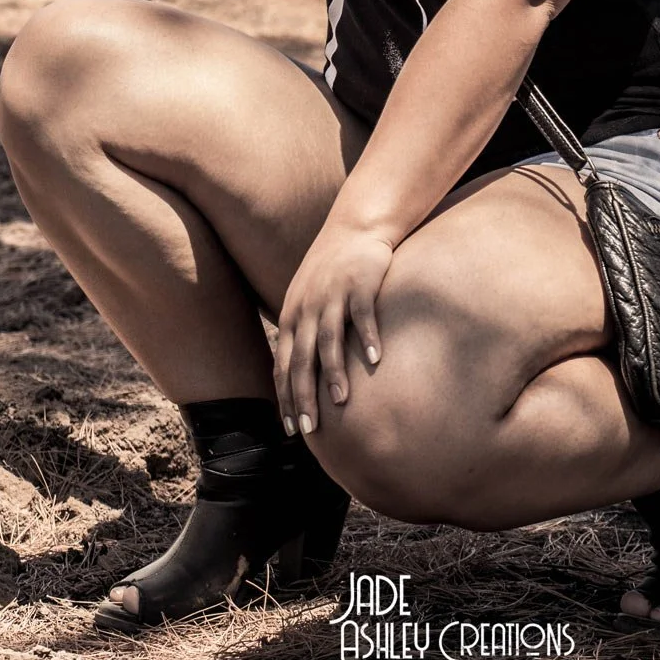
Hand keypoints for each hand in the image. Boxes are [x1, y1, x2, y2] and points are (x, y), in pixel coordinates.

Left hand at [273, 223, 395, 435]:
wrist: (354, 228)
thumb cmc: (331, 272)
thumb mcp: (305, 301)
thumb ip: (302, 334)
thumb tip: (301, 377)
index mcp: (291, 316)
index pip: (284, 365)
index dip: (286, 398)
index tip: (292, 430)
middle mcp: (306, 308)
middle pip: (302, 358)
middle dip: (304, 396)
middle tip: (310, 429)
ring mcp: (332, 296)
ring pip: (329, 340)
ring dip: (334, 373)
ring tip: (341, 401)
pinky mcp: (359, 284)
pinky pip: (362, 315)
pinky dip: (367, 338)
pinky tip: (375, 361)